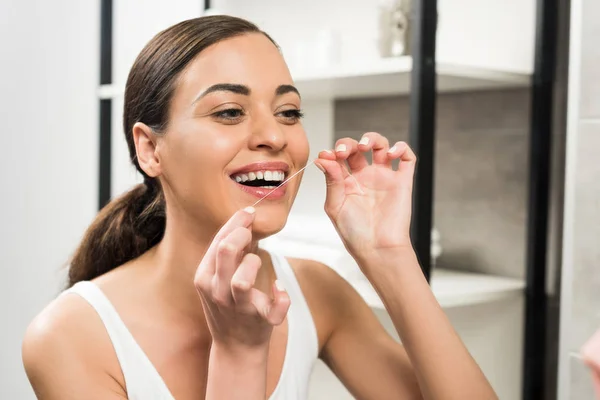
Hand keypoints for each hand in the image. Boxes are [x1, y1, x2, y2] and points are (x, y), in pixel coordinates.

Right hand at [194, 207, 289, 351]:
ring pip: (242, 280)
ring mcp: (239, 308)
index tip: (250, 213)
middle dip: (243, 234)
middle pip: (226, 251)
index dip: (236, 222)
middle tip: (252, 232)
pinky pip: (275, 309)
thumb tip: (245, 221)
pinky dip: (281, 297)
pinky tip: (278, 287)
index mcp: (205, 277)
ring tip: (257, 261)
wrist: (235, 347)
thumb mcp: (218, 278)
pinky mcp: (261, 322)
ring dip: (254, 263)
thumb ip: (227, 252)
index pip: (218, 241)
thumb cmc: (228, 304)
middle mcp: (218, 292)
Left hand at [314, 132, 415, 262]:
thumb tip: (322, 158)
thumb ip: (332, 180)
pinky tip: (391, 153)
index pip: (339, 157)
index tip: (327, 154)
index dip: (333, 151)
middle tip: (343, 151)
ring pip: (381, 146)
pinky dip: (402, 148)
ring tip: (366, 145)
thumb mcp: (336, 206)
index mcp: (346, 182)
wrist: (377, 249)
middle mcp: (365, 177)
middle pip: (358, 147)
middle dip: (349, 143)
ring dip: (373, 138)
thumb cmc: (354, 233)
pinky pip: (407, 157)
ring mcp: (384, 177)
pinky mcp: (402, 181)